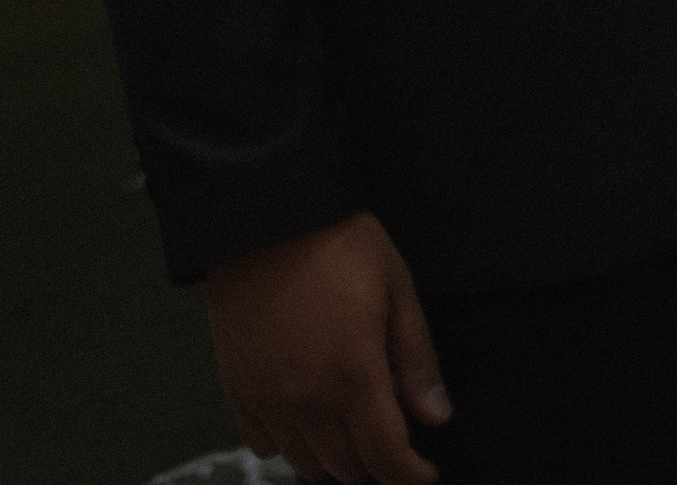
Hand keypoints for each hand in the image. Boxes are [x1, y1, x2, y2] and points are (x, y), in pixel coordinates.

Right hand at [206, 211, 448, 484]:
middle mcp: (307, 400)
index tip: (425, 475)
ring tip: (352, 429)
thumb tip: (437, 417)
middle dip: (377, 463)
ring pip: (305, 464)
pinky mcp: (238, 388)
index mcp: (353, 376)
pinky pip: (264, 444)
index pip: (386, 457)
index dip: (410, 475)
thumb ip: (416, 359)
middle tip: (393, 439)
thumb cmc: (339, 243)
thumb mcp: (396, 288)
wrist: (265, 217)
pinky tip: (306, 416)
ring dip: (334, 458)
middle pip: (347, 468)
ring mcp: (268, 399)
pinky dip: (289, 444)